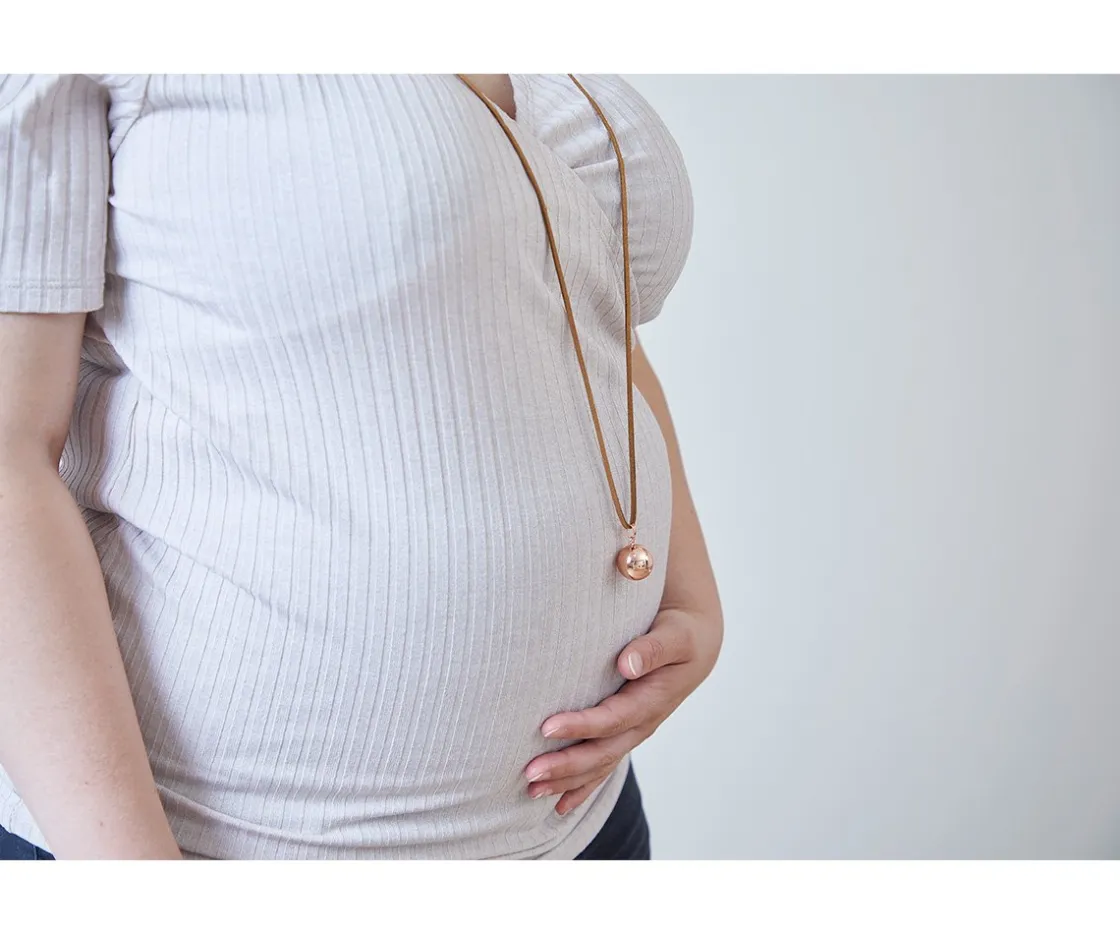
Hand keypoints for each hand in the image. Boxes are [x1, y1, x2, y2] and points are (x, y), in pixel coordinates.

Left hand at [523, 605, 721, 814]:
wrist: (697, 645)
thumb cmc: (683, 635)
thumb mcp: (675, 637)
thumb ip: (652, 649)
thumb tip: (627, 664)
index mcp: (652, 700)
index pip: (612, 719)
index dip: (581, 726)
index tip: (546, 728)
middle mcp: (642, 724)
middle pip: (602, 752)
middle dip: (566, 766)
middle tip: (530, 773)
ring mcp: (634, 733)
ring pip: (599, 765)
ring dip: (566, 780)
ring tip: (532, 791)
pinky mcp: (626, 734)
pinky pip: (603, 766)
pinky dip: (581, 787)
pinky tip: (558, 805)